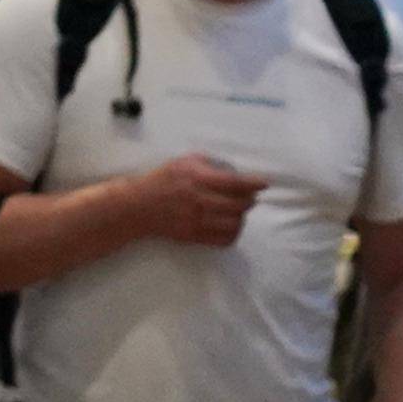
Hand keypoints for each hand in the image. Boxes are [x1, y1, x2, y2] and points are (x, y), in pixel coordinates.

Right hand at [129, 152, 264, 248]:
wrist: (138, 207)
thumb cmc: (163, 179)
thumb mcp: (184, 161)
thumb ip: (209, 164)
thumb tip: (234, 171)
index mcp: (196, 178)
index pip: (233, 183)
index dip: (252, 183)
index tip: (263, 183)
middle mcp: (198, 200)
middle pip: (237, 205)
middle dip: (249, 200)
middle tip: (250, 197)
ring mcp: (196, 221)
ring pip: (233, 224)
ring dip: (242, 217)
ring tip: (239, 211)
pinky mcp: (194, 236)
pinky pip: (223, 240)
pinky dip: (233, 233)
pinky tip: (230, 225)